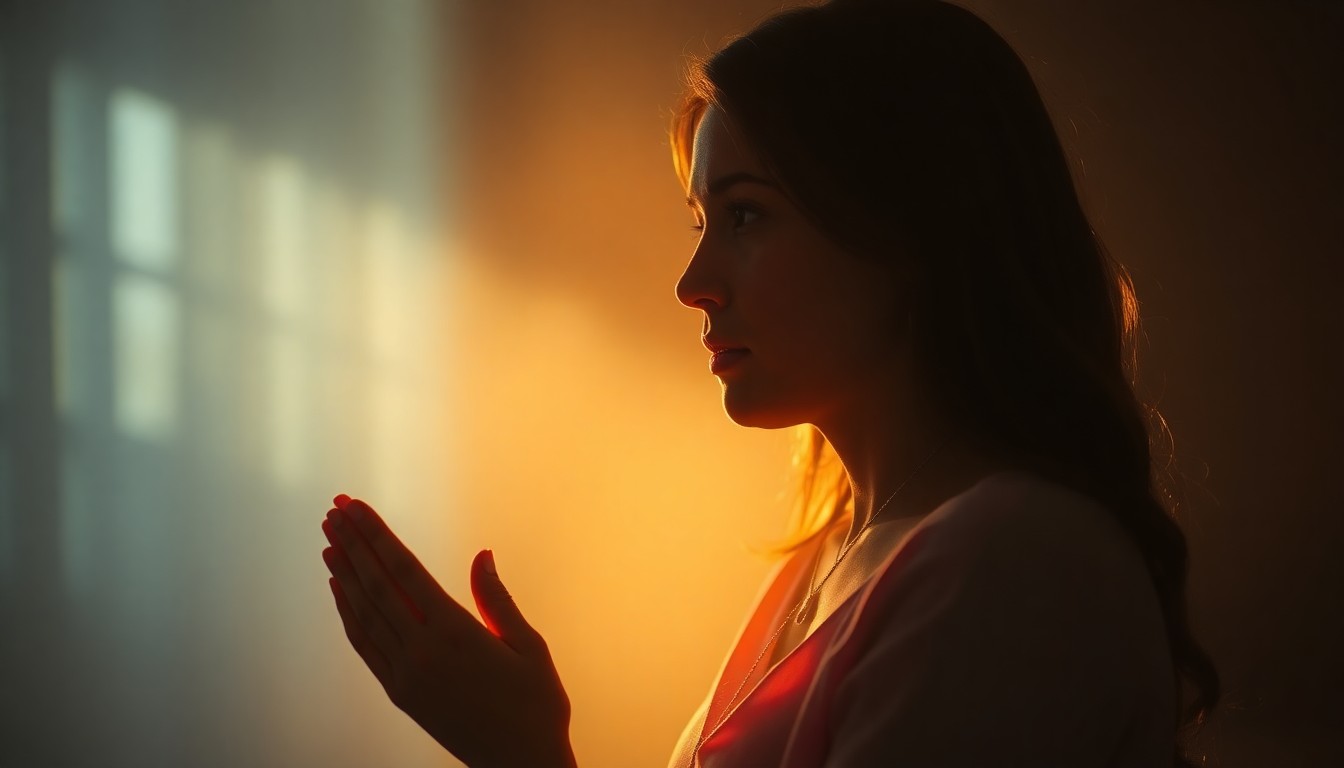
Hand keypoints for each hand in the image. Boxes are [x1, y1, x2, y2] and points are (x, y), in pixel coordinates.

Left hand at [320, 494, 576, 767]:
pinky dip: (348, 613)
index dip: (377, 535)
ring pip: (364, 614)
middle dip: (353, 544)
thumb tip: (482, 556)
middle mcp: (422, 652)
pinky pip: (365, 645)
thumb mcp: (529, 646)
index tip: (356, 507)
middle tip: (333, 510)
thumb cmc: (537, 705)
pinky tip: (340, 589)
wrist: (520, 765)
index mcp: (456, 633)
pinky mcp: (400, 694)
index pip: (404, 571)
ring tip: (329, 539)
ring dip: (345, 573)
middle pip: (376, 586)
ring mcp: (406, 675)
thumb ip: (498, 600)